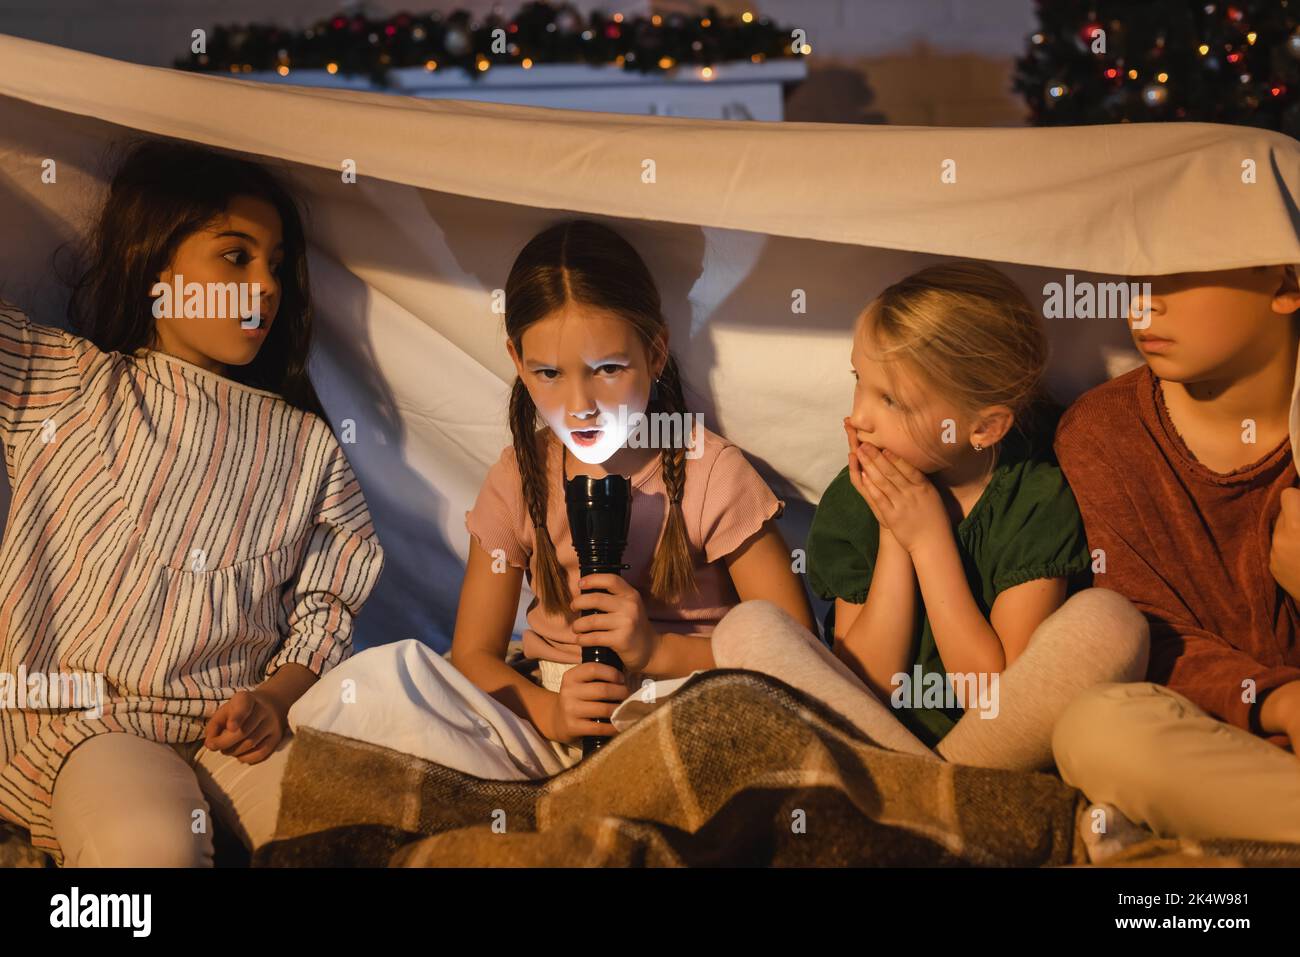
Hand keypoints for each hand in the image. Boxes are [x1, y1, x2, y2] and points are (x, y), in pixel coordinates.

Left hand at [203, 690, 283, 763]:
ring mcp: (272, 724)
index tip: (231, 727)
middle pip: (243, 732)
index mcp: (246, 699)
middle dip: (224, 743)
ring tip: (227, 749)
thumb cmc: (240, 711)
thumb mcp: (226, 710)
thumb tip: (210, 744)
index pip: (243, 706)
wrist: (270, 705)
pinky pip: (261, 753)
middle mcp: (263, 709)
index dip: (237, 717)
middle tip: (215, 747)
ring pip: (250, 744)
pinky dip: (246, 758)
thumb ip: (214, 725)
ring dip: (233, 751)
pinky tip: (240, 755)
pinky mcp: (277, 737)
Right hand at [545, 661, 627, 744]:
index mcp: (571, 676)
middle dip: (621, 692)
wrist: (557, 719)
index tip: (621, 679)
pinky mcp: (573, 727)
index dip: (612, 673)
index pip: (594, 669)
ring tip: (626, 709)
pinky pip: (600, 728)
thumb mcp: (579, 683)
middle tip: (627, 695)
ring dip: (620, 709)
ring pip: (604, 709)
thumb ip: (596, 677)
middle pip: (602, 690)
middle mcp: (568, 691)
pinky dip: (613, 727)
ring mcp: (570, 710)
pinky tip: (620, 725)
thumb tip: (624, 680)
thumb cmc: (577, 698)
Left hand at [571, 573, 661, 672]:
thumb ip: (612, 598)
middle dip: (578, 602)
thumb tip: (583, 591)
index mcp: (631, 595)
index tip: (580, 584)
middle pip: (596, 599)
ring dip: (578, 625)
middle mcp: (630, 606)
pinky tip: (580, 640)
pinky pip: (594, 637)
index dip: (592, 579)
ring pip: (592, 620)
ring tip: (575, 628)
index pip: (611, 580)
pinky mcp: (622, 640)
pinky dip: (582, 639)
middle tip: (573, 607)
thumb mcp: (629, 607)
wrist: (651, 650)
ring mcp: (627, 623)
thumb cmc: (633, 626)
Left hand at [845, 428, 948, 554]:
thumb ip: (921, 481)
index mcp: (924, 487)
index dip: (895, 457)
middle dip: (876, 456)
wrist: (932, 543)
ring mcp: (901, 505)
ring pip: (883, 482)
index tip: (884, 446)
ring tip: (859, 454)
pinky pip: (879, 498)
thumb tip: (911, 463)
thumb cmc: (934, 518)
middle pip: (892, 472)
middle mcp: (912, 494)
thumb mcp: (932, 495)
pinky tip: (862, 475)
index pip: (909, 468)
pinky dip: (870, 486)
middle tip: (865, 444)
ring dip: (869, 466)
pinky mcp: (892, 516)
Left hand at [1270, 487, 1299, 600]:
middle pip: (1283, 513)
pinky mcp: (1273, 567)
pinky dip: (1288, 547)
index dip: (1299, 498)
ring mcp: (1274, 554)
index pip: (1287, 495)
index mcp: (1297, 526)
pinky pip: (1278, 547)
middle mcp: (1280, 538)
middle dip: (1297, 515)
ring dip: (1292, 531)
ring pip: (1279, 530)